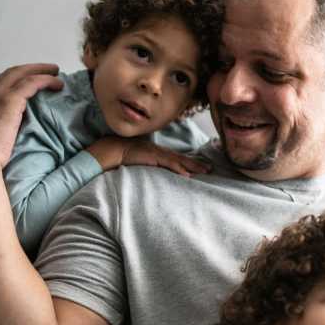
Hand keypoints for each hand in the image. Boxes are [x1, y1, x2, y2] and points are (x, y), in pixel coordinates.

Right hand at [0, 63, 63, 169]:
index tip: (28, 83)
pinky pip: (32, 82)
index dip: (15, 82)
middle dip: (29, 69)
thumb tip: (7, 140)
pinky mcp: (9, 100)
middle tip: (46, 70)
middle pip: (9, 74)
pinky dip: (46, 80)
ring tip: (56, 71)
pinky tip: (58, 83)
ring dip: (40, 70)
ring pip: (21, 73)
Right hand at [87, 136, 209, 176]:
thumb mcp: (140, 159)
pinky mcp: (153, 158)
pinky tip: (187, 175)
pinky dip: (179, 169)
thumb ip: (149, 164)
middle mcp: (160, 152)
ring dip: (193, 166)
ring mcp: (158, 154)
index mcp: (158, 152)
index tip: (201, 166)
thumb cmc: (124, 156)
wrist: (114, 149)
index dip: (189, 162)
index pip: (177, 158)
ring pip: (179, 161)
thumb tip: (154, 172)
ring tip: (205, 171)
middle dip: (197, 164)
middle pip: (182, 158)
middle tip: (210, 168)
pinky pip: (169, 164)